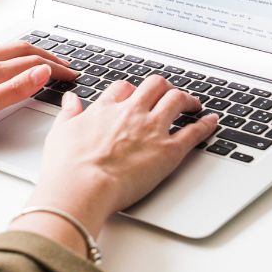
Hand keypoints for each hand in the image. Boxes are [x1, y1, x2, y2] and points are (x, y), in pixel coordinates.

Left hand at [0, 41, 77, 149]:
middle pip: (21, 50)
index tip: (72, 74)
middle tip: (65, 65)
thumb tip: (42, 71)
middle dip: (47, 56)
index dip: (56, 68)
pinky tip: (1, 61)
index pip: (32, 63)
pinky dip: (6, 53)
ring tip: (40, 59)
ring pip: (4, 49)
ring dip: (28, 52)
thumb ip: (14, 89)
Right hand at [13, 76, 218, 249]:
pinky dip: (205, 125)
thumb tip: (71, 102)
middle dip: (162, 87)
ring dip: (187, 99)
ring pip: (176, 100)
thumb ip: (69, 114)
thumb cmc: (68, 167)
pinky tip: (211, 121)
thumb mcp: (60, 133)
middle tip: (167, 93)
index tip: (135, 95)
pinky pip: (193, 131)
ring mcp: (152, 129)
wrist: (82, 186)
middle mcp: (131, 113)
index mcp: (105, 109)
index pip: (122, 88)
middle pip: (154, 86)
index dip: (131, 90)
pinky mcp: (168, 151)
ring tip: (193, 103)